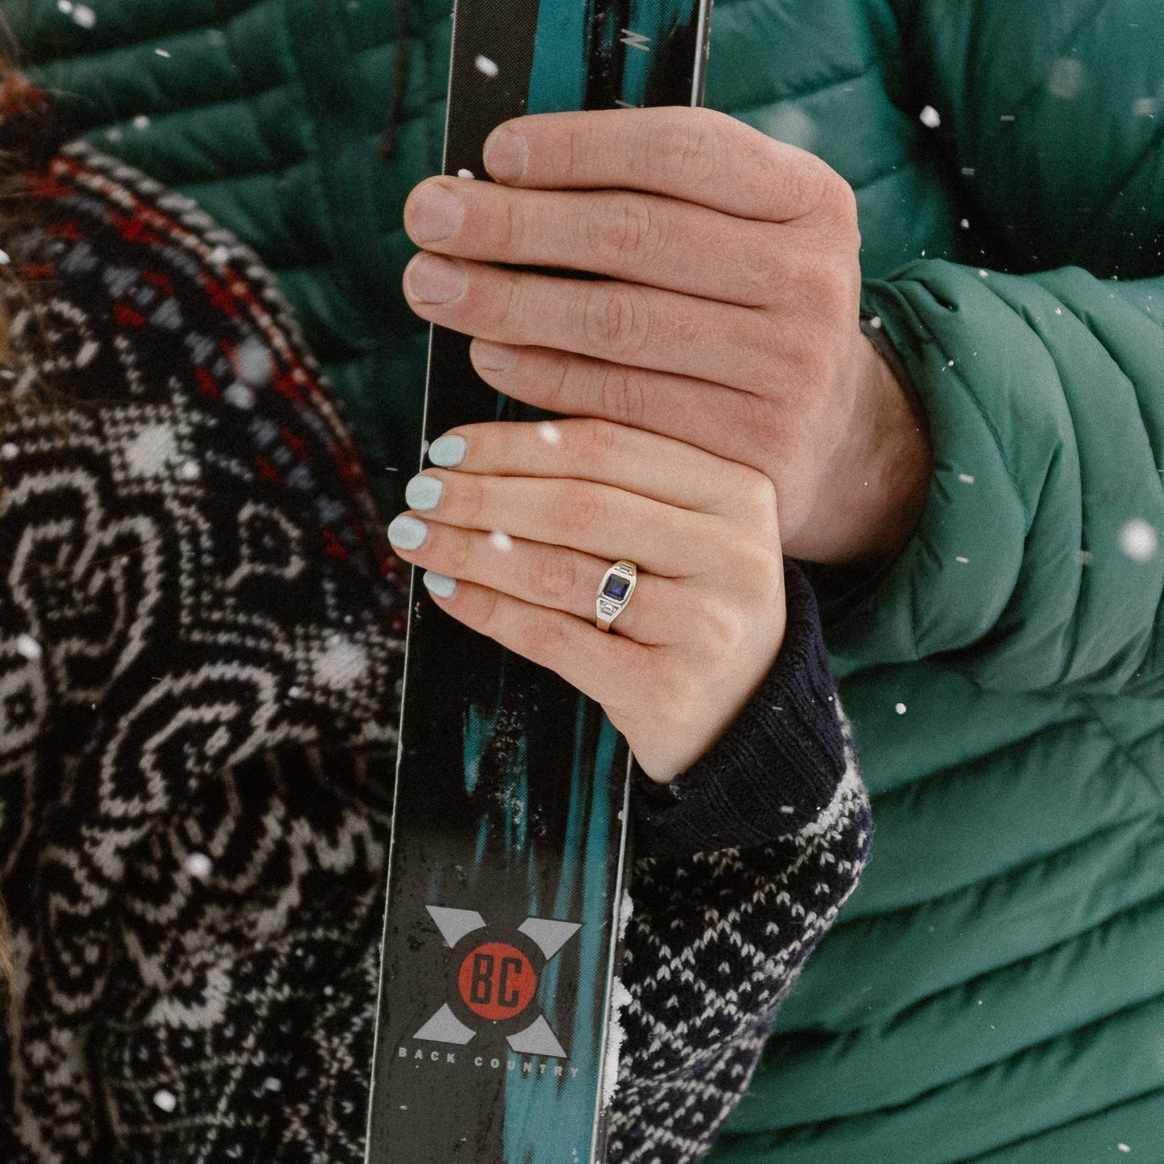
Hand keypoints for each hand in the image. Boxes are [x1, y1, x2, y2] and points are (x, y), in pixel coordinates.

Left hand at [386, 418, 784, 783]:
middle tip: (420, 492)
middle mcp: (733, 554)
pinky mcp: (666, 689)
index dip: (516, 441)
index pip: (608, 445)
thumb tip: (482, 448)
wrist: (748, 723)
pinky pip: (553, 638)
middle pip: (579, 505)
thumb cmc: (691, 608)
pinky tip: (447, 591)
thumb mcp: (684, 530)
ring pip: (559, 572)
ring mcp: (704, 626)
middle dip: (482, 494)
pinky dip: (489, 610)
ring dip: (470, 550)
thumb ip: (613, 482)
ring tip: (416, 538)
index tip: (448, 445)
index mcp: (738, 491)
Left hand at [401, 108, 931, 564]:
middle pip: (636, 234)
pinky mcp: (753, 448)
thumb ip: (644, 192)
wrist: (828, 433)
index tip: (495, 153)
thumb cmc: (740, 304)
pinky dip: (540, 375)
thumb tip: (497, 175)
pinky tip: (486, 352)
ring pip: (617, 322)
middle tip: (427, 215)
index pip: (681, 149)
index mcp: (810, 197)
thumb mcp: (732, 230)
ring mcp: (792, 368)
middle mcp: (813, 278)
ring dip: (506, 301)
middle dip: (514, 223)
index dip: (578, 146)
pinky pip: (619, 402)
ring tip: (432, 285)